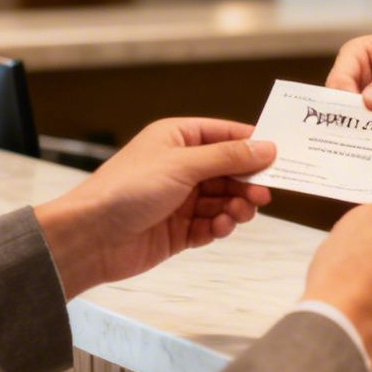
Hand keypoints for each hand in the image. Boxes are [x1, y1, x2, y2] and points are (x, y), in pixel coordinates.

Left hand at [32, 117, 275, 298]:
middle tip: (263, 195)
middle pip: (228, 170)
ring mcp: (180, 199)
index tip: (280, 156)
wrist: (91, 237)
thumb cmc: (126, 189)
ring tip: (239, 214)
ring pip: (223, 199)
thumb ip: (227, 157)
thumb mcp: (182, 165)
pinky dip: (220, 226)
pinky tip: (220, 227)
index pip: (225, 135)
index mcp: (177, 138)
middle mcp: (180, 166)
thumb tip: (266, 148)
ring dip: (236, 207)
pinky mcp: (178, 230)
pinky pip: (210, 225)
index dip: (252, 145)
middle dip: (247, 182)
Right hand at [327, 33, 371, 138]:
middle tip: (348, 144)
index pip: (340, 75)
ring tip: (361, 162)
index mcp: (363, 56)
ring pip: (359, 129)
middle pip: (343, 107)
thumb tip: (370, 101)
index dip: (340, 95)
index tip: (350, 113)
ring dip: (362, 144)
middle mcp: (364, 83)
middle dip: (345, 124)